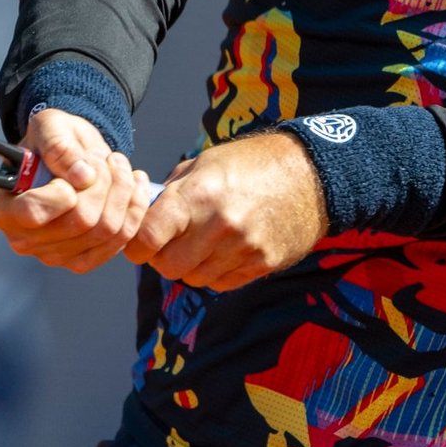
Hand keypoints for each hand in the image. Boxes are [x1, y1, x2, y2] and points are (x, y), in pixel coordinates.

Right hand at [0, 107, 150, 272]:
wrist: (71, 154)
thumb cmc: (53, 139)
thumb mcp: (51, 126)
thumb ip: (59, 145)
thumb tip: (82, 176)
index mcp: (3, 209)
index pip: (34, 213)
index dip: (64, 191)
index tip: (79, 167)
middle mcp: (23, 239)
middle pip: (80, 221)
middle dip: (104, 182)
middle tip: (108, 157)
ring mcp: (52, 254)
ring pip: (106, 230)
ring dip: (123, 192)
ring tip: (121, 165)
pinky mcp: (81, 259)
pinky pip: (119, 241)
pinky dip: (134, 210)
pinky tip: (135, 185)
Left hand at [124, 131, 327, 291]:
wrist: (309, 174)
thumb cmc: (250, 162)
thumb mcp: (205, 162)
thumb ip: (172, 190)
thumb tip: (142, 213)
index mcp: (199, 193)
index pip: (148, 236)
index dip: (136, 244)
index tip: (138, 242)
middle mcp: (219, 224)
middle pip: (168, 267)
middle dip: (162, 258)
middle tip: (169, 244)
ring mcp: (243, 247)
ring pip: (194, 279)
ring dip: (190, 266)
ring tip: (201, 243)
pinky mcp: (262, 264)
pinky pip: (222, 283)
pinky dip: (215, 272)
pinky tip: (223, 250)